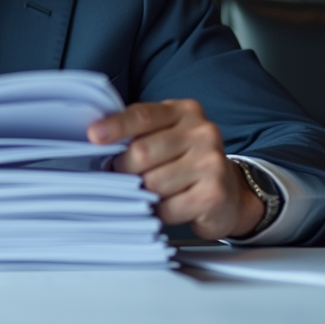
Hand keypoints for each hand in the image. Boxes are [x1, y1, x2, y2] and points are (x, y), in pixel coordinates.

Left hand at [88, 99, 263, 239]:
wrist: (231, 193)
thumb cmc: (186, 162)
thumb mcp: (166, 136)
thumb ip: (139, 133)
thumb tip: (98, 142)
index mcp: (184, 112)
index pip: (143, 115)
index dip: (116, 126)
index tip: (93, 135)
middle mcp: (202, 132)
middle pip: (142, 152)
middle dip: (125, 169)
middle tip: (127, 176)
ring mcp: (211, 163)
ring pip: (152, 183)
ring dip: (145, 193)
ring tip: (157, 192)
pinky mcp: (213, 194)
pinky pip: (167, 208)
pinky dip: (161, 212)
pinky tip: (172, 206)